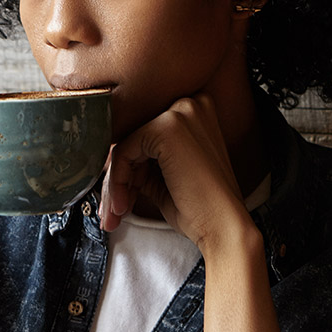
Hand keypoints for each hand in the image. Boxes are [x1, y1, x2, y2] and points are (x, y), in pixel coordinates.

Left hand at [99, 94, 250, 254]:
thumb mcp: (166, 174)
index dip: (131, 167)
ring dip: (115, 183)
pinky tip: (125, 204)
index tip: (123, 196)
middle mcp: (190, 103)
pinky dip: (118, 180)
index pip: (146, 133)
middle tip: (115, 209)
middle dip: (120, 176)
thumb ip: (142, 159)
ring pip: (126, 145)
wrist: (224, 228)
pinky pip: (125, 151)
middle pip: (134, 137)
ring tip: (117, 213)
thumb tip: (108, 159)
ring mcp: (180, 112)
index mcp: (195, 111)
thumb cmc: (199, 208)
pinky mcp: (167, 128)